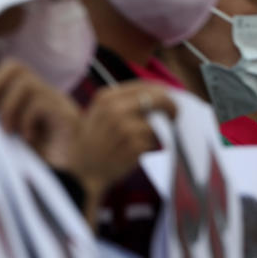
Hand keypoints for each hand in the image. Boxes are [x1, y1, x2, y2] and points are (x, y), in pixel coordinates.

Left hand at [0, 59, 80, 166]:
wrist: (73, 181)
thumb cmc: (43, 164)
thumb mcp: (12, 138)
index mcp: (33, 99)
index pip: (9, 73)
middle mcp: (47, 96)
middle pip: (16, 67)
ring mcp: (59, 104)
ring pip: (27, 83)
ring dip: (9, 107)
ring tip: (7, 131)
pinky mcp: (68, 117)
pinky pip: (41, 103)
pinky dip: (27, 120)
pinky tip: (29, 139)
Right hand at [61, 81, 175, 222]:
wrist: (82, 172)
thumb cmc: (93, 143)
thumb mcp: (99, 113)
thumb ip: (123, 102)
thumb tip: (159, 93)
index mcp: (106, 97)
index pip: (144, 85)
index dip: (161, 91)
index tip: (168, 99)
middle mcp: (115, 109)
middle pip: (157, 99)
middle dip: (171, 106)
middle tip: (174, 115)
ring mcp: (125, 127)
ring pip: (156, 124)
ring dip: (153, 133)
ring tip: (134, 142)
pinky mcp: (134, 145)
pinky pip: (153, 142)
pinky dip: (147, 147)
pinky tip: (131, 152)